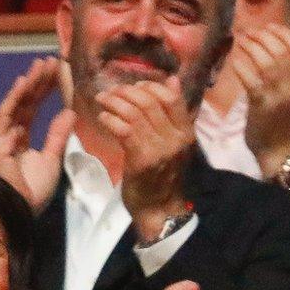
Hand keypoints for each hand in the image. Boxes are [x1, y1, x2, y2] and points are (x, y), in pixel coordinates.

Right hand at [0, 57, 75, 210]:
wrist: (22, 208)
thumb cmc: (34, 190)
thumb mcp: (53, 158)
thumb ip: (58, 135)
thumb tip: (70, 111)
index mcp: (22, 139)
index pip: (32, 108)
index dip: (43, 90)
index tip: (55, 73)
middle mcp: (10, 135)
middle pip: (24, 102)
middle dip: (36, 81)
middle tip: (49, 61)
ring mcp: (2, 137)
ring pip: (15, 104)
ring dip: (27, 84)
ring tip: (40, 66)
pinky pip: (5, 117)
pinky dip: (14, 99)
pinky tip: (24, 83)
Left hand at [96, 77, 192, 237]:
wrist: (160, 208)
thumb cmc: (164, 175)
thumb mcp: (174, 142)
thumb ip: (173, 114)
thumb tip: (172, 80)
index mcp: (186, 132)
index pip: (171, 98)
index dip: (150, 86)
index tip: (134, 86)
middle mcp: (175, 139)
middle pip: (149, 102)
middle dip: (126, 92)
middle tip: (111, 92)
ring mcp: (159, 150)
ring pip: (134, 114)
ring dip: (114, 102)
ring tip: (102, 100)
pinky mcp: (141, 160)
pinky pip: (124, 130)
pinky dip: (110, 120)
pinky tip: (103, 118)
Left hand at [232, 24, 289, 176]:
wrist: (279, 149)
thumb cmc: (282, 120)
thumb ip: (289, 71)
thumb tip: (272, 44)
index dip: (282, 32)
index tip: (267, 26)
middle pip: (281, 50)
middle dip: (262, 36)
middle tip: (248, 32)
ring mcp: (280, 95)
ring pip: (266, 61)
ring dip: (251, 47)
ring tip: (240, 41)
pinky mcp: (262, 104)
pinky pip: (251, 79)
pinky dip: (242, 66)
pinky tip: (234, 61)